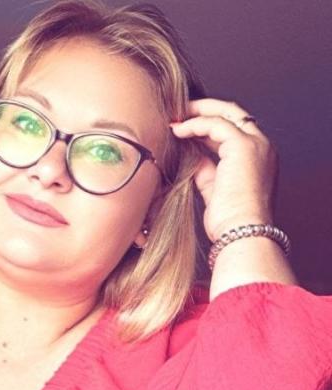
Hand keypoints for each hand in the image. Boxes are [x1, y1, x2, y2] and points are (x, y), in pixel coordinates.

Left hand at [170, 98, 277, 241]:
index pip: (233, 130)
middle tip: (178, 112)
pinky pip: (215, 124)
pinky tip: (177, 130)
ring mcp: (255, 144)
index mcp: (259, 157)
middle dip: (204, 109)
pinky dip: (194, 124)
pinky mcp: (243, 146)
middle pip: (233, 114)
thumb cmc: (229, 220)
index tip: (184, 126)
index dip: (207, 125)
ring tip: (174, 118)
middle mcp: (262, 146)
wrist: (241, 232)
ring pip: (225, 113)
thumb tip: (192, 156)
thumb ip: (206, 168)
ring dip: (196, 113)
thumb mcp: (214, 188)